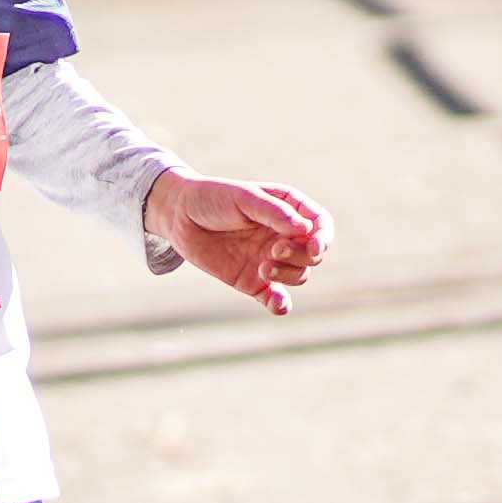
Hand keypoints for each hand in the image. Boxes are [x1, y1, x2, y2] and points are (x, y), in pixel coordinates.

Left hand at [147, 170, 330, 315]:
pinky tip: (277, 304)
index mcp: (288, 210)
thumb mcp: (244, 198)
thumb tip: (305, 230)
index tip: (313, 246)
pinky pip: (275, 298)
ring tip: (262, 267)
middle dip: (301, 256)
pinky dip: (280, 304)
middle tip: (275, 250)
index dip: (323, 238)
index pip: (320, 225)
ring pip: (299, 276)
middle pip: (313, 255)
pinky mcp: (253, 282)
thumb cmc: (213, 198)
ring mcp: (270, 260)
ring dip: (288, 275)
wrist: (179, 216)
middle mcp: (284, 236)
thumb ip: (274, 213)